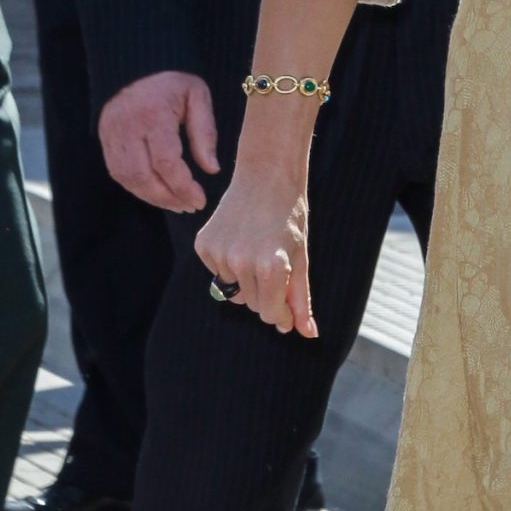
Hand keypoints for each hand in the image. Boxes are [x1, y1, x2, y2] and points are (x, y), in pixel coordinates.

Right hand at [99, 71, 220, 211]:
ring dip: (152, 197)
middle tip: (189, 206)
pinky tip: (156, 192)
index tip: (200, 200)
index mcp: (153, 114)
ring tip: (176, 203)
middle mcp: (127, 127)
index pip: (165, 162)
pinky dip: (137, 188)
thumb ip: (205, 132)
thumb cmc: (172, 80)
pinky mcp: (104, 138)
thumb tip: (212, 169)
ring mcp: (111, 134)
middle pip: (143, 176)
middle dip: (168, 198)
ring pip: (127, 178)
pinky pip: (117, 172)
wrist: (135, 62)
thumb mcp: (198, 96)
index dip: (183, 187)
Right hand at [196, 164, 315, 335]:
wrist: (266, 176)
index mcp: (271, 268)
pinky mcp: (203, 245)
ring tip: (257, 249)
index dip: (280, 313)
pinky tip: (240, 242)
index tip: (286, 305)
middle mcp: (242, 262)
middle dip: (266, 294)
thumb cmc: (289, 216)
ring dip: (247, 280)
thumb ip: (300, 300)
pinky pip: (217, 273)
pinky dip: (229, 265)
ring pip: (234, 291)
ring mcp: (219, 253)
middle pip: (251, 304)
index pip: (269, 314)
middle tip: (275, 264)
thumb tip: (307, 333)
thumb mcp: (301, 258)